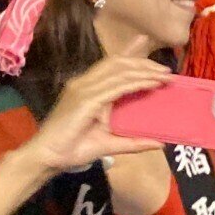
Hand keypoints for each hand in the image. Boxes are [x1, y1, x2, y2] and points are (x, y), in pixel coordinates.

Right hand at [15, 57, 168, 174]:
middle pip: (117, 63)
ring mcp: (84, 90)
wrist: (48, 158)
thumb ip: (133, 142)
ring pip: (119, 71)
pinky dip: (136, 83)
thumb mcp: (110, 143)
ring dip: (144, 71)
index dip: (132, 56)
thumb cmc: (74, 149)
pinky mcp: (85, 100)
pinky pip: (116, 87)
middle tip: (166, 70)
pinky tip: (151, 84)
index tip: (153, 56)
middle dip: (143, 63)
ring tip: (164, 75)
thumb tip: (160, 143)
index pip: (112, 64)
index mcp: (88, 88)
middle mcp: (85, 84)